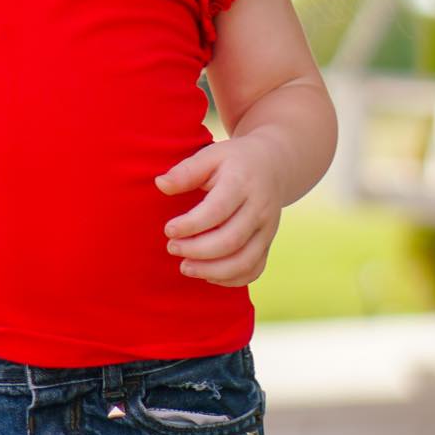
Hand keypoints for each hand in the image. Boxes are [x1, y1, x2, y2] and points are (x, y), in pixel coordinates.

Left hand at [155, 136, 283, 287]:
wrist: (273, 166)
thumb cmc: (234, 162)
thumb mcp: (211, 155)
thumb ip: (186, 171)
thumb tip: (161, 184)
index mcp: (243, 183)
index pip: (217, 210)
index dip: (191, 225)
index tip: (168, 229)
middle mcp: (260, 209)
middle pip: (231, 240)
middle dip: (197, 250)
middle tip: (172, 247)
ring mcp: (268, 230)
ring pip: (245, 261)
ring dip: (212, 271)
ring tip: (185, 267)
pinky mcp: (268, 244)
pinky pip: (254, 270)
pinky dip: (230, 279)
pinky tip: (207, 275)